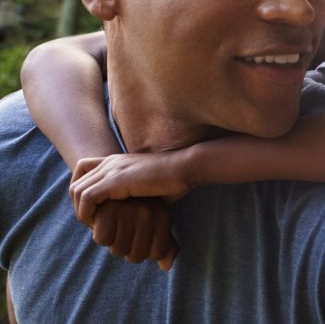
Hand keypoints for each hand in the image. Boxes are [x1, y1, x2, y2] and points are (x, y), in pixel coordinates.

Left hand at [71, 151, 191, 225]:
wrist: (186, 168)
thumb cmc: (174, 181)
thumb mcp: (147, 187)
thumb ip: (132, 195)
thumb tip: (132, 214)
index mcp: (116, 161)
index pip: (82, 173)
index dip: (82, 195)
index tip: (95, 212)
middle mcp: (110, 162)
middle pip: (75, 184)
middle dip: (78, 207)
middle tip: (94, 223)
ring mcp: (111, 169)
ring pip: (77, 192)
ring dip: (82, 212)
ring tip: (97, 226)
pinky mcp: (115, 180)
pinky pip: (86, 198)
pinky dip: (88, 213)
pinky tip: (101, 223)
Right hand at [88, 198, 178, 269]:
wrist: (107, 199)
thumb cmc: (131, 220)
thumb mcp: (153, 231)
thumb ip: (164, 248)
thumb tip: (166, 267)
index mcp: (162, 215)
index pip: (158, 253)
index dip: (147, 252)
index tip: (141, 238)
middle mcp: (149, 211)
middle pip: (137, 256)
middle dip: (127, 250)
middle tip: (124, 233)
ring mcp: (130, 209)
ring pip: (120, 250)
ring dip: (114, 244)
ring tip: (114, 228)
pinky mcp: (108, 207)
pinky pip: (104, 239)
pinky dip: (101, 236)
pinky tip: (102, 223)